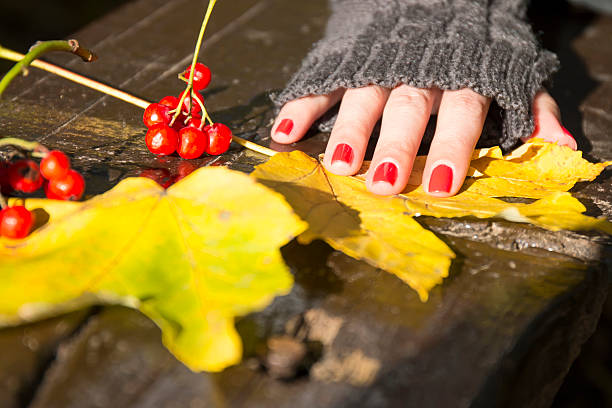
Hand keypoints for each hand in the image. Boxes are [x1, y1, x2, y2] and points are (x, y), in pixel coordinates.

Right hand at [271, 85, 575, 196]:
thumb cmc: (474, 44)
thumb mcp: (512, 68)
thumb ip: (533, 105)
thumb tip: (562, 146)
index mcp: (464, 75)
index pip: (461, 110)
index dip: (451, 146)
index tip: (439, 184)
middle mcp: (420, 69)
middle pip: (408, 107)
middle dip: (396, 145)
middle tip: (382, 183)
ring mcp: (378, 62)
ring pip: (363, 94)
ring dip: (349, 129)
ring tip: (339, 163)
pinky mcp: (347, 56)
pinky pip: (321, 80)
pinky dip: (301, 105)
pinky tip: (284, 132)